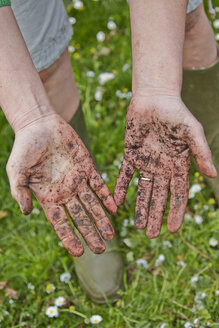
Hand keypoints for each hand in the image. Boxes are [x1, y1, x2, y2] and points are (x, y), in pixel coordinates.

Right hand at [6, 113, 116, 255]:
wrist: (39, 124)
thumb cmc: (25, 148)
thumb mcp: (17, 170)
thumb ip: (19, 190)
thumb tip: (25, 211)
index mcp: (48, 197)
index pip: (61, 223)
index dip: (69, 238)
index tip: (79, 252)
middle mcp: (65, 192)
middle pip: (80, 217)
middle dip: (90, 233)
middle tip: (101, 249)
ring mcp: (77, 180)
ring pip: (92, 204)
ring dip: (101, 219)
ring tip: (111, 235)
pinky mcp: (87, 167)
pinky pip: (99, 184)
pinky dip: (106, 196)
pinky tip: (114, 208)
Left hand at [114, 96, 216, 237]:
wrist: (154, 98)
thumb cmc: (176, 113)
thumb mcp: (192, 132)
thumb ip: (201, 152)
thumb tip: (213, 175)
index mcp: (178, 165)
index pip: (178, 194)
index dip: (176, 212)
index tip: (172, 230)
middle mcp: (162, 168)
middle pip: (159, 196)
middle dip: (155, 215)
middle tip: (151, 235)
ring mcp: (145, 162)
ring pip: (142, 190)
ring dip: (140, 207)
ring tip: (137, 225)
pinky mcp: (130, 155)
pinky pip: (124, 174)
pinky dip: (120, 187)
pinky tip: (117, 202)